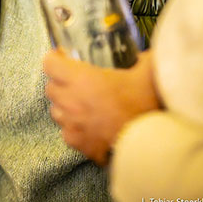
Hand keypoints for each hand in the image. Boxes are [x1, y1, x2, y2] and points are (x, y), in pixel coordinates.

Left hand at [44, 49, 160, 165]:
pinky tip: (89, 124)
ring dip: (64, 105)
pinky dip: (74, 128)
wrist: (152, 138)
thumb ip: (141, 57)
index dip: (55, 58)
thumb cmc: (146, 102)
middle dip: (60, 81)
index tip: (63, 56)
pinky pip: (66, 133)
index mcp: (82, 79)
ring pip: (55, 112)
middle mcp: (72, 102)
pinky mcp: (81, 145)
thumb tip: (144, 56)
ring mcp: (74, 125)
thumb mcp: (145, 70)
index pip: (50, 64)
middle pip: (50, 88)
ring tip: (83, 103)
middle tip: (76, 79)